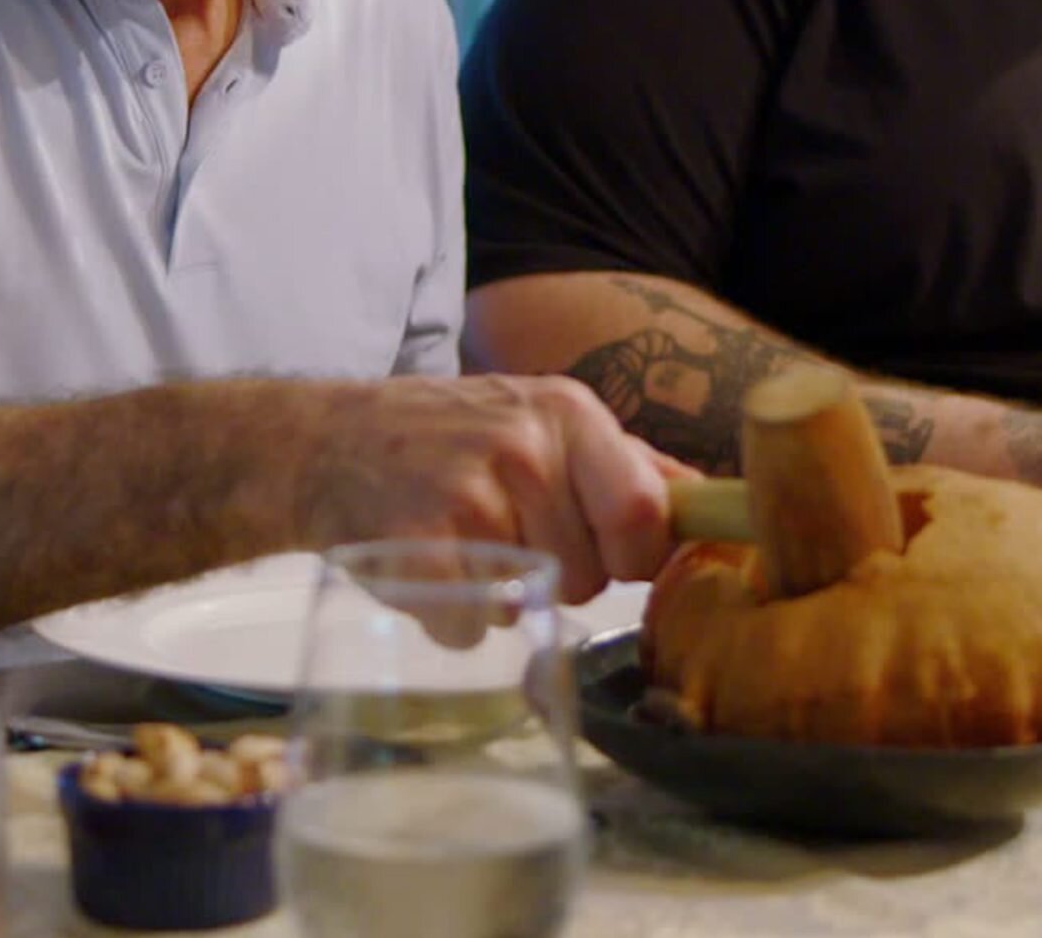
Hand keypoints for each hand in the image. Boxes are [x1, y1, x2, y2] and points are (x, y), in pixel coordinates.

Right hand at [290, 376, 687, 603]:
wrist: (327, 442)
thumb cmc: (452, 438)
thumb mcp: (543, 422)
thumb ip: (629, 464)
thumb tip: (715, 505)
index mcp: (569, 413)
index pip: (648, 509)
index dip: (638, 555)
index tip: (611, 556)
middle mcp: (522, 443)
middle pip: (592, 573)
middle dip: (561, 576)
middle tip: (508, 536)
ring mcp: (465, 489)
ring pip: (534, 602)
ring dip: (503, 597)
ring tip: (464, 545)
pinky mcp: (413, 540)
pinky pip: (472, 627)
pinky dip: (453, 621)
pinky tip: (430, 574)